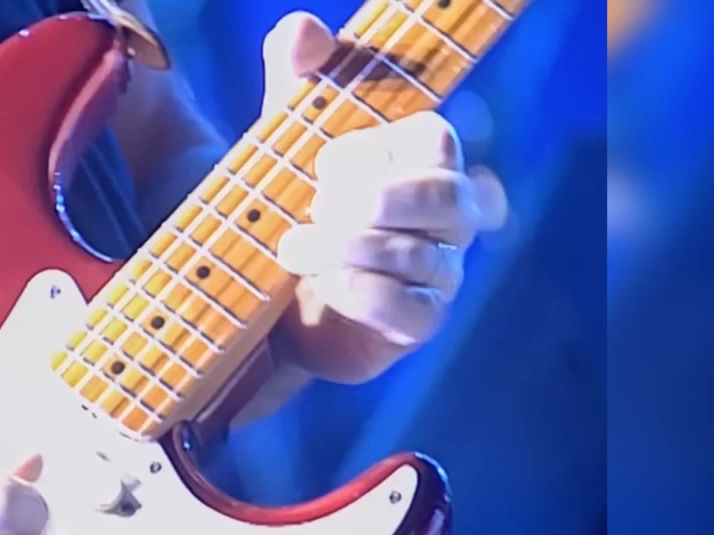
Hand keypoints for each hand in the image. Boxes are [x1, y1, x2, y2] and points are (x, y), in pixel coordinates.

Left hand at [261, 12, 506, 382]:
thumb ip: (294, 79)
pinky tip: (325, 284)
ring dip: (346, 248)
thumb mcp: (284, 138)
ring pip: (421, 255)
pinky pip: (411, 309)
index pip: (434, 137)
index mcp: (423, 162)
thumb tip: (304, 27)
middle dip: (375, 200)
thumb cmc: (291, 209)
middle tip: (314, 209)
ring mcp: (438, 274)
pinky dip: (362, 293)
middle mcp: (447, 217)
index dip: (373, 150)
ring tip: (293, 248)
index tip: (319, 166)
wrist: (264, 301)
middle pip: (449, 196)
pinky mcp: (414, 325)